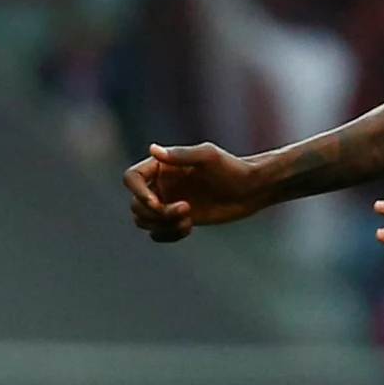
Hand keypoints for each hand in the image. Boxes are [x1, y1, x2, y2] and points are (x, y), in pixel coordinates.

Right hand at [125, 142, 269, 240]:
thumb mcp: (208, 158)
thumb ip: (180, 155)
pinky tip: (190, 227)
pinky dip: (168, 234)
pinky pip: (157, 233)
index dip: (138, 193)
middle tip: (186, 209)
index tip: (157, 203)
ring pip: (143, 221)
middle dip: (156, 214)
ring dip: (162, 225)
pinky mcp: (178, 219)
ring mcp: (168, 203)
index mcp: (162, 166)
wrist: (251, 189)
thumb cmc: (232, 168)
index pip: (132, 178)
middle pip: (136, 205)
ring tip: (188, 220)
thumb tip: (153, 149)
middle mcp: (161, 184)